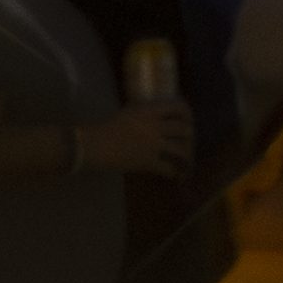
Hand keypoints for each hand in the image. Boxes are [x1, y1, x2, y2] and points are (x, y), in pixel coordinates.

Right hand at [73, 97, 198, 183]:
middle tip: (188, 141)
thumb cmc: (104, 127)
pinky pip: (168, 168)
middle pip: (185, 129)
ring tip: (186, 161)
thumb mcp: (127, 112)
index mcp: (149, 111)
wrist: (92, 145)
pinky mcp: (148, 162)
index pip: (178, 107)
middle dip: (190, 137)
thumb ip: (143, 113)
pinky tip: (174, 175)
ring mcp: (153, 145)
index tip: (188, 119)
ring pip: (181, 149)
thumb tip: (155, 114)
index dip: (187, 114)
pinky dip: (174, 172)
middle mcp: (155, 126)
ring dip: (186, 156)